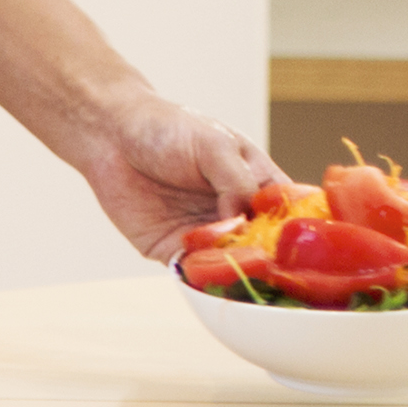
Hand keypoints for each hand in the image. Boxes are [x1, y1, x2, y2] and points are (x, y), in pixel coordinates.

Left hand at [68, 93, 281, 258]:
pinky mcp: (174, 249)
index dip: (295, 232)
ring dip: (236, 273)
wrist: (110, 132)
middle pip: (265, 249)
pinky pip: (193, 272)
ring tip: (239, 272)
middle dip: (268, 260)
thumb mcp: (214, 145)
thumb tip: (243, 222)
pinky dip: (202, 277)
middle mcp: (238, 216)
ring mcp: (208, 235)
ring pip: (232, 266)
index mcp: (259, 187)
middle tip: (269, 266)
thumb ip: (236, 181)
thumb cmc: (168, 128)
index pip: (289, 217)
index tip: (297, 245)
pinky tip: (206, 274)